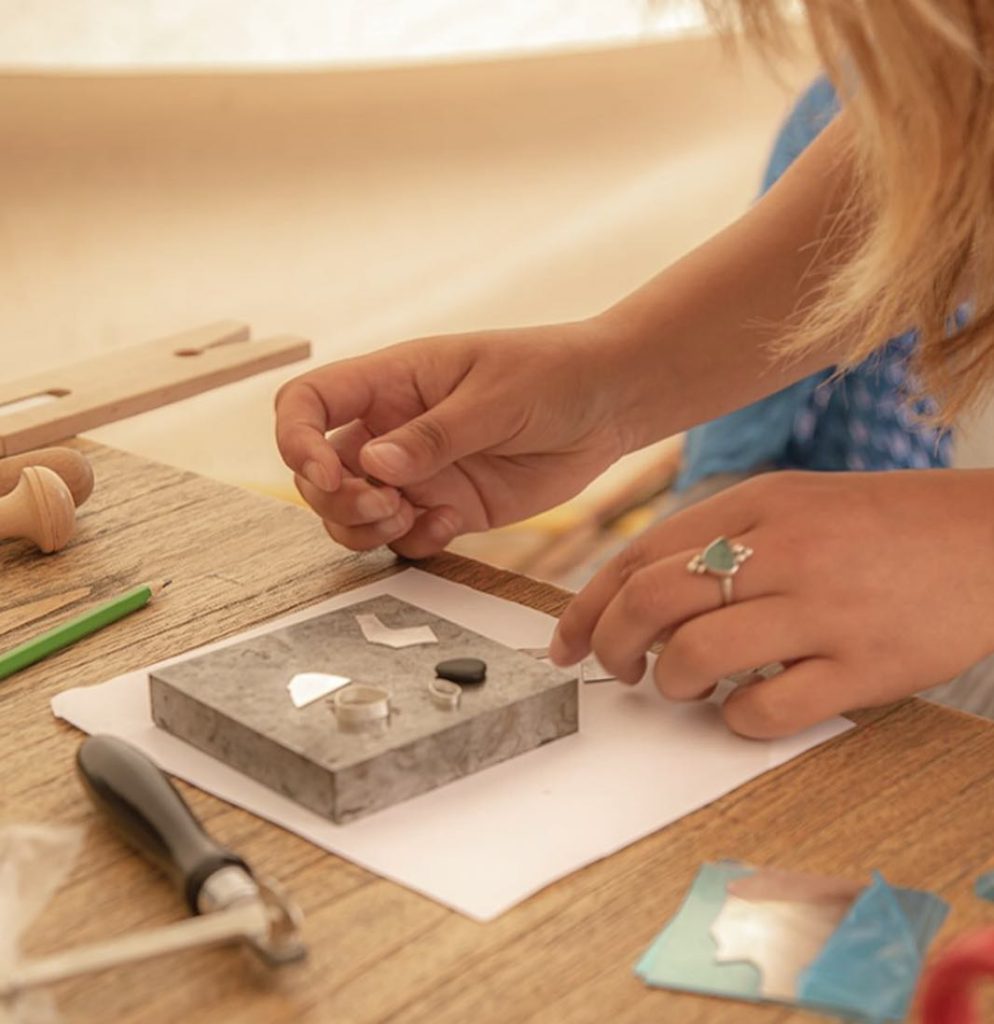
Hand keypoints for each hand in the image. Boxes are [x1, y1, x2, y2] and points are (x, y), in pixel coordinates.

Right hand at [275, 320, 631, 557]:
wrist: (608, 404)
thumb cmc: (552, 375)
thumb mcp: (494, 397)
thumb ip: (436, 435)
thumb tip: (375, 463)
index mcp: (391, 382)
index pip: (308, 403)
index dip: (296, 441)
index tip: (325, 474)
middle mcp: (392, 428)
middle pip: (318, 473)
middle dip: (336, 499)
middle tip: (388, 506)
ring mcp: (418, 472)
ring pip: (353, 513)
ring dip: (365, 529)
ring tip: (411, 519)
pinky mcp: (447, 507)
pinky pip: (404, 539)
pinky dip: (412, 543)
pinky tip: (448, 524)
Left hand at [550, 470, 993, 737]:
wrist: (988, 537)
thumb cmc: (876, 526)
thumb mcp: (789, 505)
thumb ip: (714, 541)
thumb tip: (638, 599)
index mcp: (755, 506)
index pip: (637, 557)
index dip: (585, 607)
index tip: (566, 644)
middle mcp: (782, 550)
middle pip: (651, 602)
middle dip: (611, 646)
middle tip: (620, 670)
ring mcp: (824, 608)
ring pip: (697, 655)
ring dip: (671, 683)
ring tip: (684, 686)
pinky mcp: (865, 666)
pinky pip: (768, 708)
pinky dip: (736, 719)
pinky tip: (745, 707)